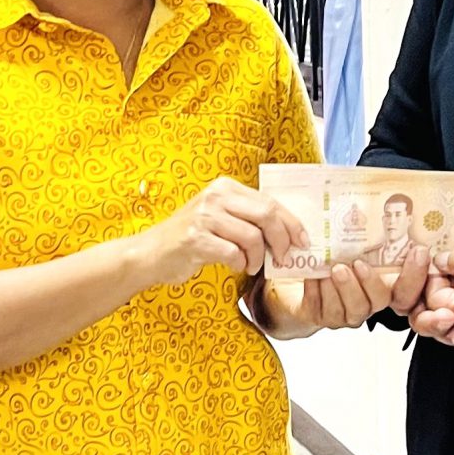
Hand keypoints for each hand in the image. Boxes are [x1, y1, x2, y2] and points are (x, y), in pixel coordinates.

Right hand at [143, 178, 309, 287]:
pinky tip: (236, 266)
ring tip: (252, 266)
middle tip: (285, 258)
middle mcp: (215, 196)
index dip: (292, 223)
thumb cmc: (190, 239)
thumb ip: (247, 218)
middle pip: (266, 214)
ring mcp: (204, 216)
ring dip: (259, 257)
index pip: (269, 201)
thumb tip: (288, 233)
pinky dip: (240, 263)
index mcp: (225, 187)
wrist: (150, 254)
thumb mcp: (219, 218)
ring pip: (252, 236)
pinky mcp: (195, 238)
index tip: (303, 241)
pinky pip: (233, 253)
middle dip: (282, 239)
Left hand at [293, 245, 430, 333]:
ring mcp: (346, 313)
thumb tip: (386, 205)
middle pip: (380, 300)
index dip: (415, 275)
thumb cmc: (331, 259)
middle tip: (358, 263)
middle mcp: (368, 303)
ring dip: (343, 287)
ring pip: (351, 308)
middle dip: (370, 282)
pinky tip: (314, 276)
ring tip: (334, 269)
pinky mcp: (321, 316)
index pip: (408, 290)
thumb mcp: (352, 246)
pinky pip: (322, 308)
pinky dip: (318, 291)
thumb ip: (370, 238)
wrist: (300, 281)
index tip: (418, 250)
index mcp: (382, 286)